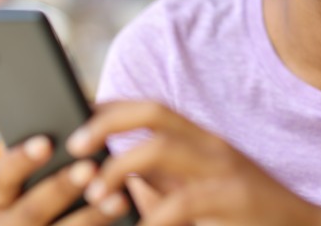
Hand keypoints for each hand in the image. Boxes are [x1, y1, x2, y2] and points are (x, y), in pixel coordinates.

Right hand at [0, 135, 130, 224]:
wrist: (59, 222)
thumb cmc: (56, 185)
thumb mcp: (44, 169)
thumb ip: (52, 147)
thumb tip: (82, 118)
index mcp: (0, 196)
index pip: (2, 176)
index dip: (21, 160)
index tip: (46, 142)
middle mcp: (10, 225)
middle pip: (33, 209)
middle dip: (62, 188)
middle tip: (90, 167)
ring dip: (92, 216)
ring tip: (121, 198)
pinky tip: (128, 218)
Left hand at [66, 101, 320, 225]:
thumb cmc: (246, 218)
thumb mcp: (199, 193)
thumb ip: (161, 184)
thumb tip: (111, 179)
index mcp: (202, 139)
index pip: (151, 106)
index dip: (110, 107)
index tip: (76, 118)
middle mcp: (212, 145)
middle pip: (153, 113)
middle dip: (107, 123)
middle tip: (75, 146)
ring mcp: (225, 170)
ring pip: (159, 150)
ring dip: (118, 170)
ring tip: (95, 195)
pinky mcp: (235, 199)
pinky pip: (181, 201)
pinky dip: (151, 218)